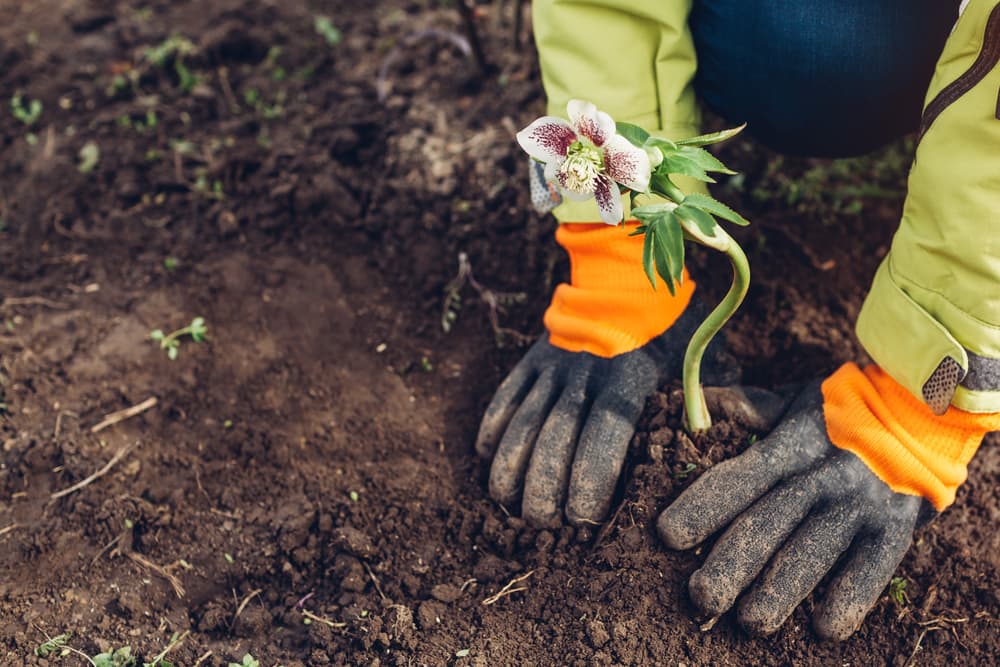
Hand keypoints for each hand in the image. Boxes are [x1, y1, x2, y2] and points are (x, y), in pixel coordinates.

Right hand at [476, 302, 737, 526]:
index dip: (589, 478)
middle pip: (555, 436)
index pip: (604, 435)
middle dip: (543, 485)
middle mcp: (586, 372)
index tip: (582, 516)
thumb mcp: (704, 360)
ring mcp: (555, 363)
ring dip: (510, 465)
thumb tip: (721, 447)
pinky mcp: (533, 357)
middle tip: (542, 521)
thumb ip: (713, 402)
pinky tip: (486, 460)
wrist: (628, 271)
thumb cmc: (674, 329)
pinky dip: (492, 428)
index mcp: (631, 378)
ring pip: (523, 420)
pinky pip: (505, 396)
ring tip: (508, 503)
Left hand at [657, 384, 932, 638]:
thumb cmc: (843, 412)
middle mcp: (822, 473)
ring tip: (750, 621)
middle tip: (701, 596)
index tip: (667, 534)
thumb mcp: (796, 401)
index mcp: (791, 443)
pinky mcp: (895, 526)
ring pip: (814, 550)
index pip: (740, 477)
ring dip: (781, 590)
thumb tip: (704, 402)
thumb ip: (750, 408)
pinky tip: (824, 627)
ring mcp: (860, 501)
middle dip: (732, 562)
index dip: (703, 505)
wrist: (923, 412)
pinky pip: (872, 566)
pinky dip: (850, 598)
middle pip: (770, 521)